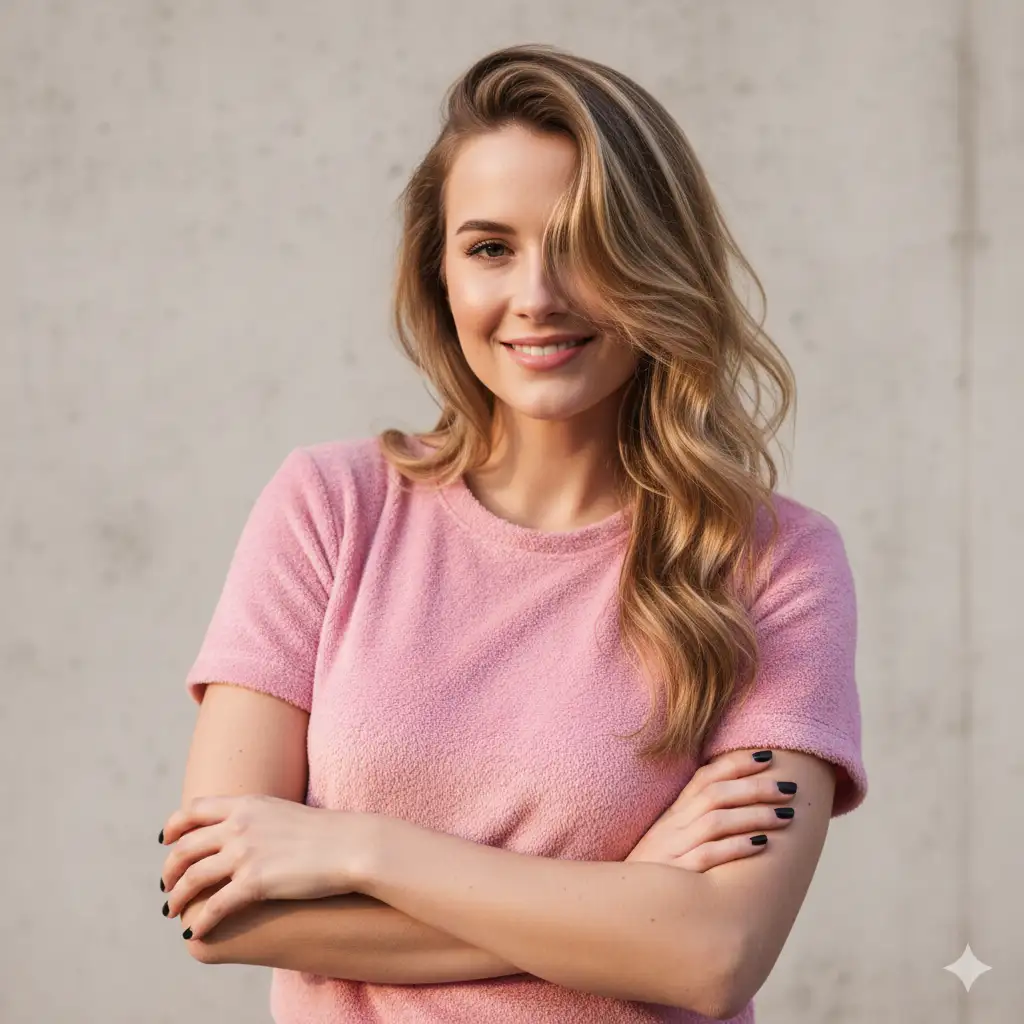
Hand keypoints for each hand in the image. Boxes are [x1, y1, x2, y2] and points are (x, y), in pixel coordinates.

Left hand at [159, 794, 372, 941]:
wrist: (351, 845)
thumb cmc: (325, 833)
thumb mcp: (283, 813)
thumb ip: (257, 818)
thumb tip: (242, 831)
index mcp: (247, 805)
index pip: (193, 809)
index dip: (173, 826)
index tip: (165, 840)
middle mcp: (240, 825)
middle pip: (185, 846)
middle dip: (169, 869)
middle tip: (166, 886)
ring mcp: (246, 853)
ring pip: (192, 877)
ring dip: (176, 897)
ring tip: (173, 912)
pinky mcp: (255, 882)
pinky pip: (214, 906)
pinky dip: (199, 922)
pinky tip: (194, 933)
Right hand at [625, 749, 796, 871]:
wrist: (618, 904)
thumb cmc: (653, 873)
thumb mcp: (668, 839)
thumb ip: (694, 820)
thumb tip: (734, 802)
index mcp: (673, 814)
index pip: (704, 777)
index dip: (735, 764)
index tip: (767, 756)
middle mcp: (672, 826)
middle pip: (715, 794)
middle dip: (755, 787)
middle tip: (789, 787)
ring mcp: (672, 849)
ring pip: (715, 821)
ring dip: (753, 815)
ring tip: (786, 815)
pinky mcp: (675, 876)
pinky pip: (707, 856)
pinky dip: (735, 847)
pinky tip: (761, 844)